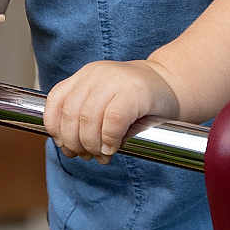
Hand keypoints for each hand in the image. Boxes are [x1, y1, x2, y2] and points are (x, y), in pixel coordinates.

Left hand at [43, 60, 179, 161]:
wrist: (173, 84)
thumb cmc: (138, 100)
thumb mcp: (105, 101)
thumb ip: (85, 116)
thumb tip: (67, 147)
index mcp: (85, 75)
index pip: (56, 101)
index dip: (55, 128)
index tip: (64, 146)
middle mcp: (96, 74)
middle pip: (71, 114)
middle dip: (74, 142)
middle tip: (85, 156)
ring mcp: (115, 80)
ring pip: (88, 119)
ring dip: (91, 145)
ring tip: (101, 155)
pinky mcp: (134, 92)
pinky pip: (112, 120)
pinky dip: (109, 139)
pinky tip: (113, 147)